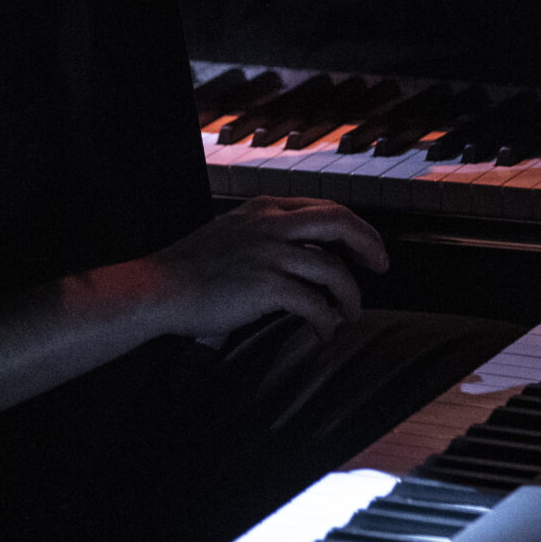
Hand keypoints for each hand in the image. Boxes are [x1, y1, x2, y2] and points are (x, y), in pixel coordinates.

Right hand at [135, 196, 388, 343]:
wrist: (159, 288)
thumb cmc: (192, 269)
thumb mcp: (232, 232)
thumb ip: (266, 234)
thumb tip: (306, 255)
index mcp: (263, 208)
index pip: (323, 208)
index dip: (354, 228)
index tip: (366, 248)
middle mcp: (269, 224)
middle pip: (339, 223)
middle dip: (368, 244)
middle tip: (381, 267)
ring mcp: (268, 254)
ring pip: (332, 269)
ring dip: (349, 296)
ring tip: (350, 316)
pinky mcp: (265, 286)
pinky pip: (314, 304)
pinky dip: (326, 321)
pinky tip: (324, 333)